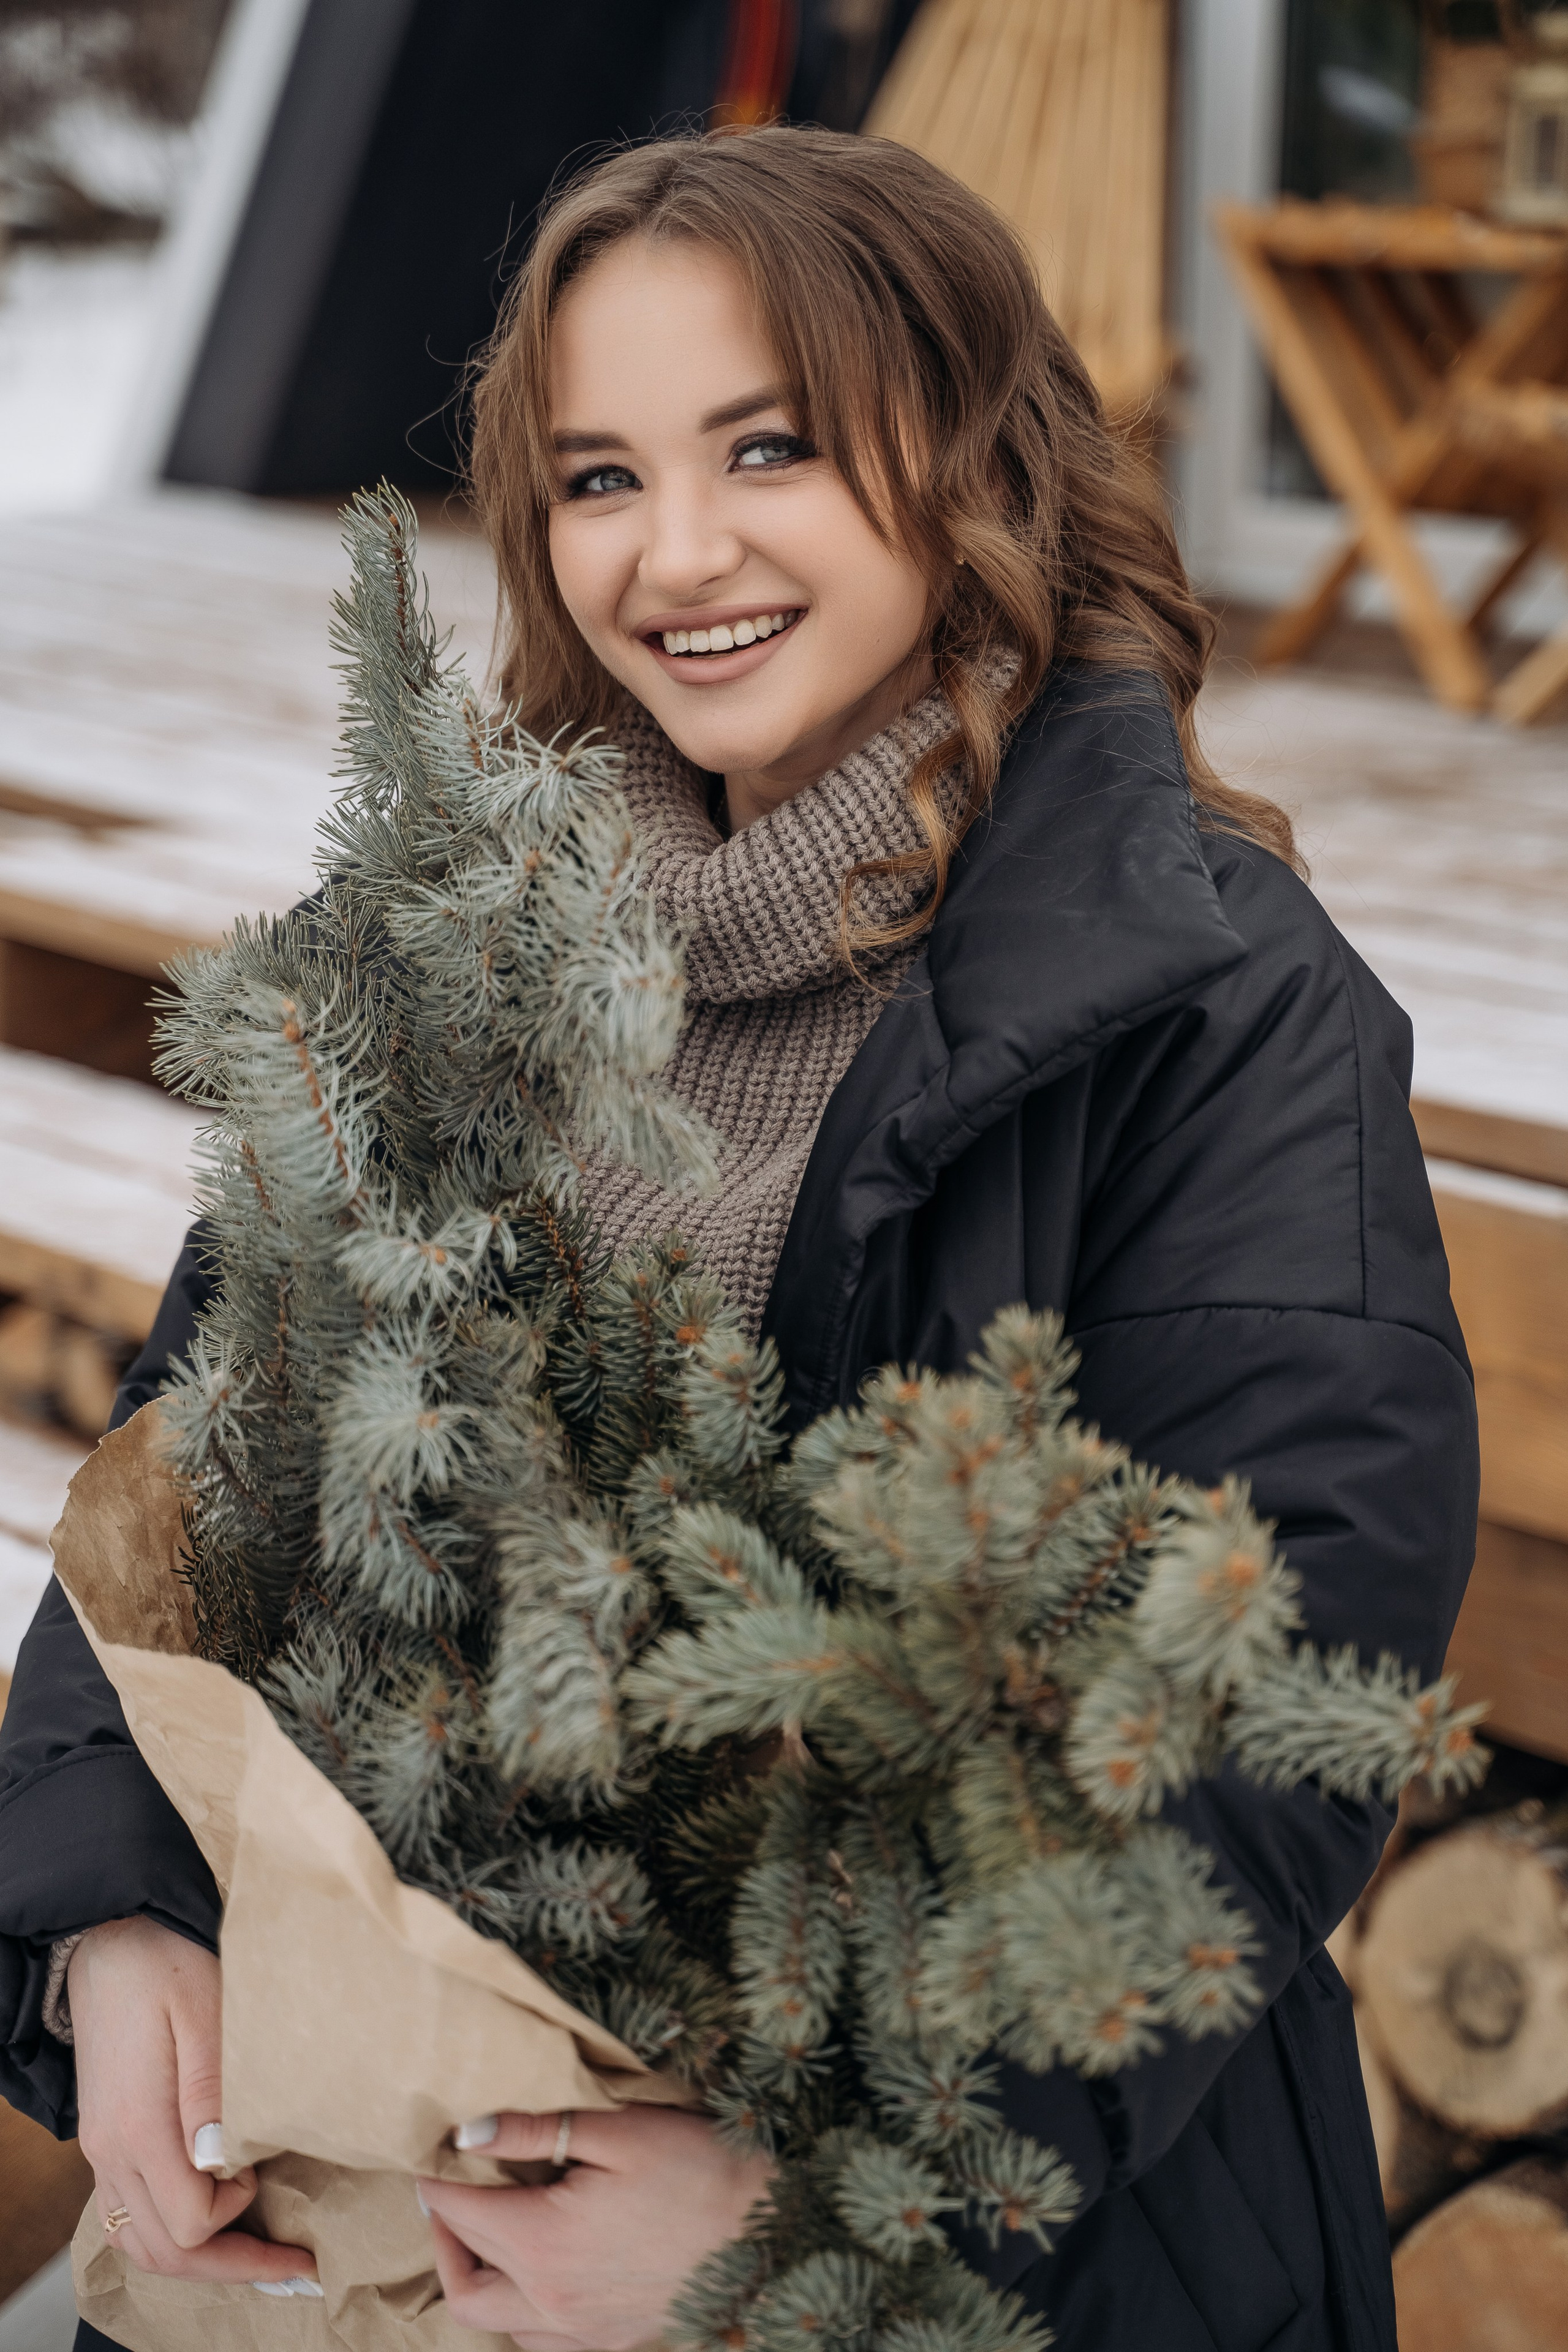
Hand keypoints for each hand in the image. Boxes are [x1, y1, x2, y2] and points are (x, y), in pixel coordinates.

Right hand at [69, 1916, 315, 2288]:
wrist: (106, 1937)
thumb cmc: (164, 1963)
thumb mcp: (203, 2010)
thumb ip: (213, 2091)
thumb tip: (224, 2162)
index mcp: (138, 2126)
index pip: (189, 2221)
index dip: (237, 2214)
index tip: (265, 2171)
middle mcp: (111, 2152)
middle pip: (165, 2250)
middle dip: (231, 2266)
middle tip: (294, 2269)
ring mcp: (102, 2150)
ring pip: (141, 2243)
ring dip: (199, 2258)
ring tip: (256, 2253)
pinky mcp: (104, 2138)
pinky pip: (129, 2215)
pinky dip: (170, 2233)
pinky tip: (209, 2217)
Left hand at [419, 2106, 772, 2348]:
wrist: (770, 2233)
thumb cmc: (698, 2168)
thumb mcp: (616, 2130)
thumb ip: (533, 2133)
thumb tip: (466, 2133)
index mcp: (544, 2242)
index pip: (460, 2214)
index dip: (437, 2180)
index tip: (431, 2154)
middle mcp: (551, 2301)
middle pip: (464, 2284)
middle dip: (444, 2238)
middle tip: (450, 2195)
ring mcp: (581, 2332)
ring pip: (495, 2321)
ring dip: (478, 2277)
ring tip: (490, 2231)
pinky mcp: (610, 2343)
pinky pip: (538, 2342)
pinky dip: (518, 2312)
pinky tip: (535, 2275)